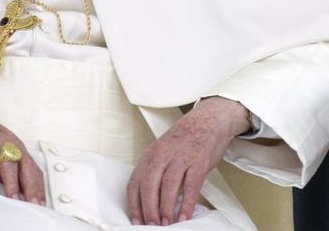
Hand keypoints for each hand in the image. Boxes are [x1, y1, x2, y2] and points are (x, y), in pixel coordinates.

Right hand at [0, 87, 45, 204]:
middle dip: (31, 187)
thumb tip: (14, 189)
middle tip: (35, 204)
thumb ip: (3, 169)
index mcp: (14, 145)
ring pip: (7, 162)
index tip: (41, 201)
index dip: (38, 186)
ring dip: (12, 183)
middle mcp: (8, 142)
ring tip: (14, 200)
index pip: (32, 168)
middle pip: (25, 166)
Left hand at [127, 96, 249, 225]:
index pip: (135, 181)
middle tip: (152, 226)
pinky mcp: (198, 161)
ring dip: (166, 208)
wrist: (207, 120)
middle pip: (149, 184)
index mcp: (150, 154)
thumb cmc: (184, 139)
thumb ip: (155, 172)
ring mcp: (180, 157)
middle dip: (148, 209)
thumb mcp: (163, 151)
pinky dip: (187, 203)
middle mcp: (162, 154)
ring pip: (168, 185)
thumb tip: (149, 201)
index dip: (134, 203)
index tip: (136, 220)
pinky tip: (185, 216)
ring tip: (166, 225)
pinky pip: (191, 185)